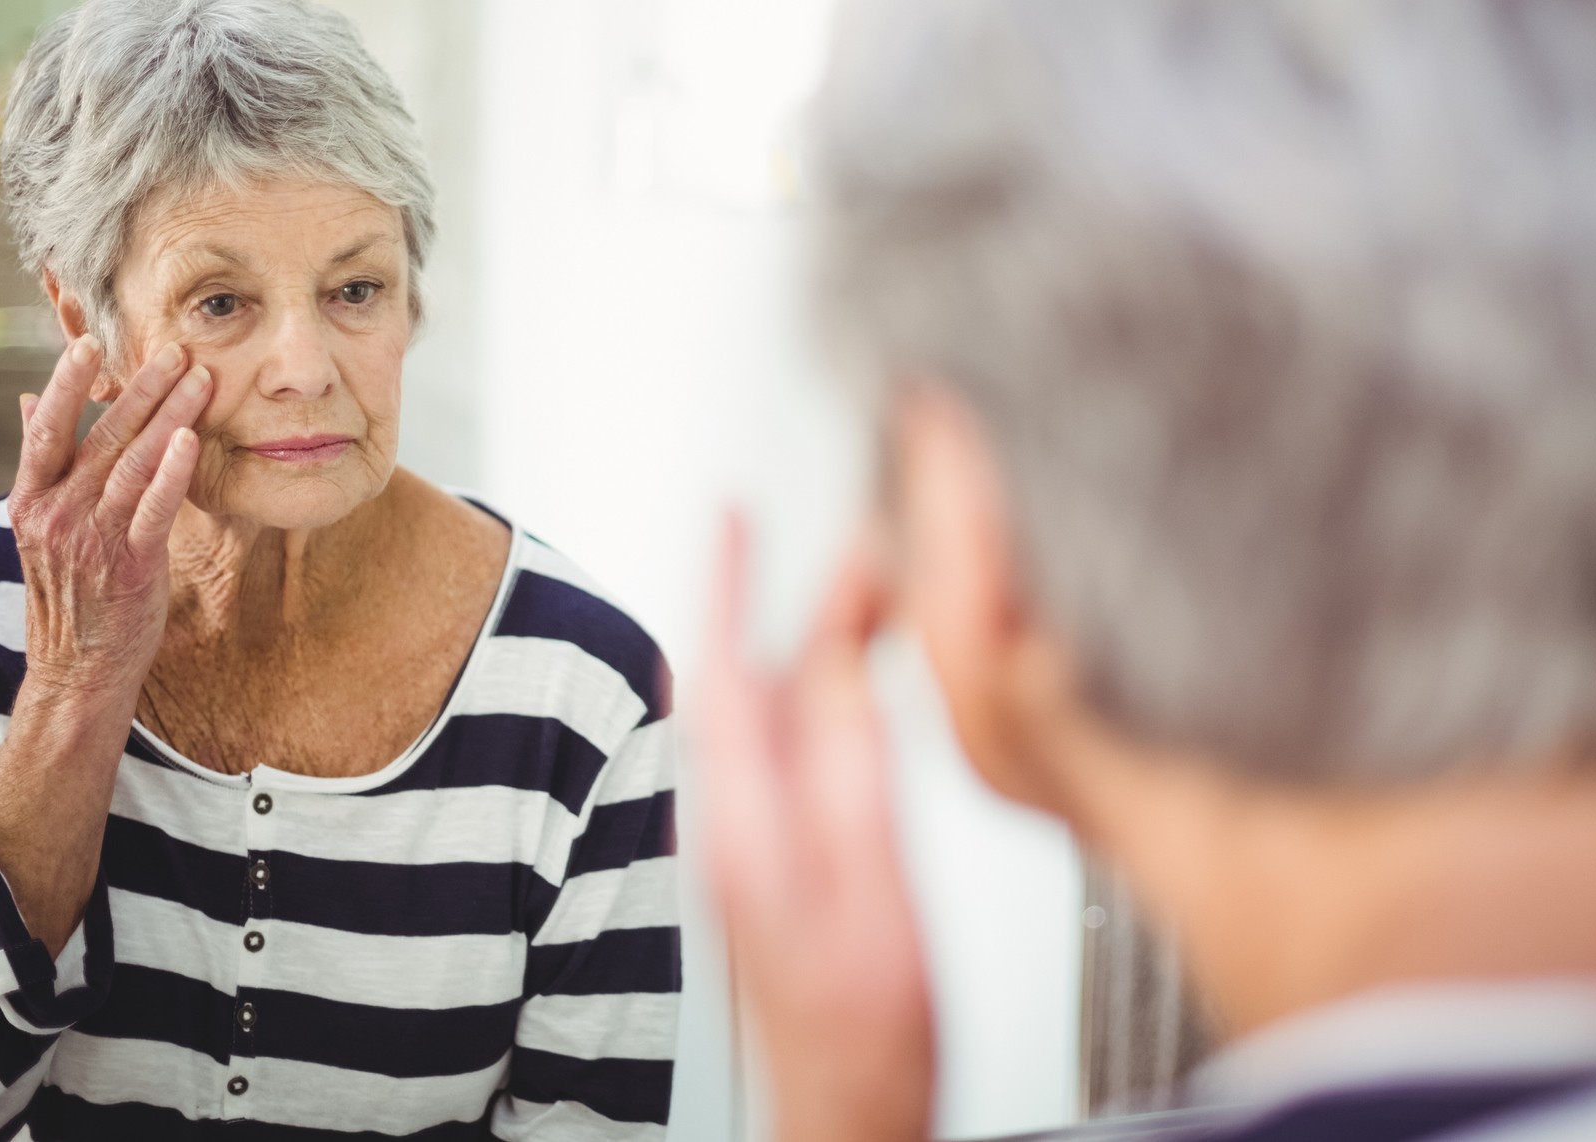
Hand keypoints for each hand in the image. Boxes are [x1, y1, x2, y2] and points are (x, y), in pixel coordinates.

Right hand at [7, 334, 209, 708]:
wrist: (77, 671)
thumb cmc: (69, 592)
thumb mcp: (41, 526)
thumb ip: (42, 462)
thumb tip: (31, 399)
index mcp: (30, 501)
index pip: (47, 431)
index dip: (69, 386)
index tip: (90, 344)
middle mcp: (56, 515)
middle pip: (101, 438)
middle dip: (142, 390)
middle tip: (176, 349)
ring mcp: (91, 540)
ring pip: (132, 464)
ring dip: (169, 417)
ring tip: (200, 379)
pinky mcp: (130, 565)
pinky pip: (153, 510)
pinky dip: (171, 473)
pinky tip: (189, 440)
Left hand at [694, 516, 934, 1141]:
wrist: (843, 1113)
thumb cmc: (863, 1035)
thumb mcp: (876, 895)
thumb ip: (855, 781)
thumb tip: (842, 675)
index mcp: (744, 827)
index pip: (720, 675)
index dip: (726, 585)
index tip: (735, 513)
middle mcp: (731, 826)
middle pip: (748, 682)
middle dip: (790, 601)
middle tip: (850, 544)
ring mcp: (748, 844)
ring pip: (768, 711)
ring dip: (807, 642)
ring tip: (864, 591)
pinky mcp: (772, 859)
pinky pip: (786, 744)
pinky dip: (819, 690)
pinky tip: (853, 680)